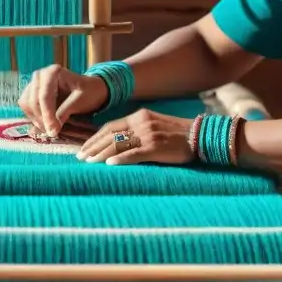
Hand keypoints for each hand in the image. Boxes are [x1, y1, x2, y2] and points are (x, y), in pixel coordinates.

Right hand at [18, 65, 108, 137]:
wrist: (90, 89)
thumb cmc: (89, 92)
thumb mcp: (80, 101)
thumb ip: (65, 111)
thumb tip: (52, 128)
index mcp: (53, 72)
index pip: (44, 96)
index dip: (47, 115)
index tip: (53, 131)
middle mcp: (40, 75)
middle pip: (33, 101)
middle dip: (42, 119)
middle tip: (53, 133)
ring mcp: (34, 83)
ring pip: (26, 104)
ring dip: (36, 120)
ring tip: (50, 129)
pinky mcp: (31, 92)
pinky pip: (26, 107)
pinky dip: (34, 118)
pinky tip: (46, 124)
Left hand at [77, 108, 193, 165]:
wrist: (201, 136)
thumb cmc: (179, 135)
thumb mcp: (156, 126)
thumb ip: (139, 131)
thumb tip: (120, 143)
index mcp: (140, 116)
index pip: (111, 126)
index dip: (95, 137)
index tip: (84, 147)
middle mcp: (142, 123)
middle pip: (110, 135)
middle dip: (93, 146)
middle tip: (80, 158)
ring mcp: (149, 135)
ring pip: (118, 144)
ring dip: (101, 154)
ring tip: (89, 163)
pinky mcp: (156, 148)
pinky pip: (134, 154)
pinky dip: (120, 159)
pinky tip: (109, 165)